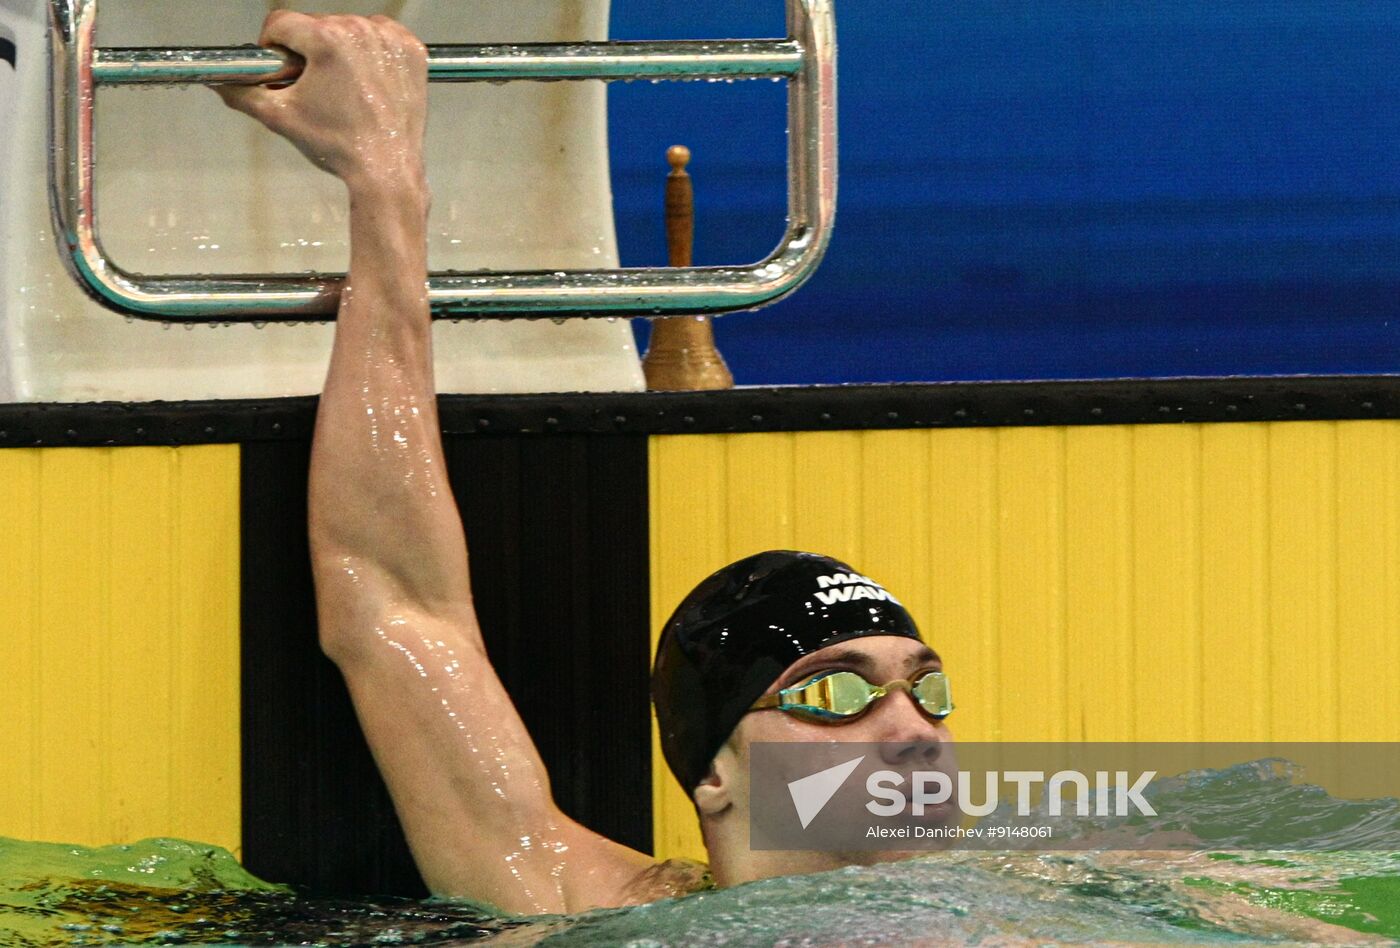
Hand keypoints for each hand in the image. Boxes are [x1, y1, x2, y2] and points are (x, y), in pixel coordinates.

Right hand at [214, 12, 427, 191]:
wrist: (386, 170)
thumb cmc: (336, 145)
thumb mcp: (280, 118)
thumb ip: (243, 93)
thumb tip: (219, 82)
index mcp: (326, 40)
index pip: (281, 22)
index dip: (272, 46)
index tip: (280, 67)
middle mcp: (360, 31)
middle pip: (316, 25)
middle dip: (308, 50)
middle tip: (315, 86)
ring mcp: (390, 40)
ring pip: (348, 28)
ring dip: (340, 49)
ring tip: (343, 86)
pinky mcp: (412, 51)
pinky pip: (381, 36)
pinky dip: (372, 50)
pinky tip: (368, 78)